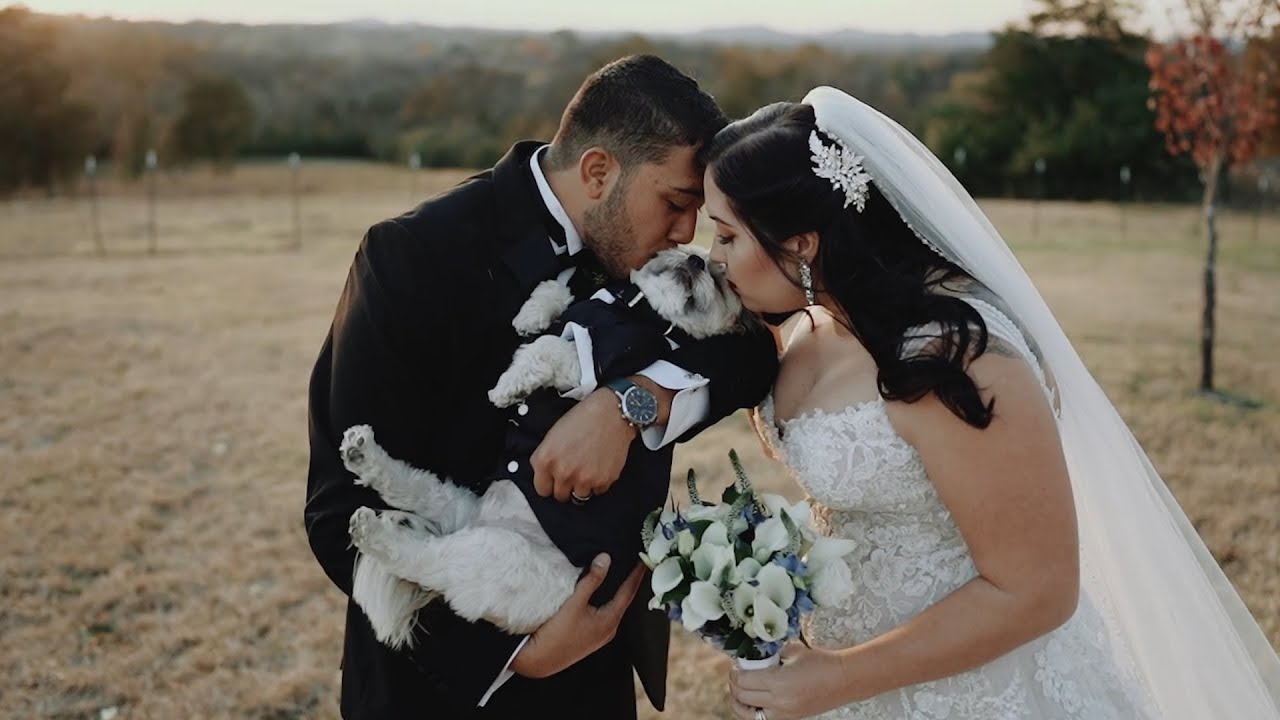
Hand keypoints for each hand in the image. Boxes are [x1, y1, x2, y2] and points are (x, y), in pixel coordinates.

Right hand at [510, 554, 645, 677]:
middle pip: (624, 600)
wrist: (539, 661)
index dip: (636, 575)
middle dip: (629, 583)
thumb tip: (605, 558)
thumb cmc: (557, 633)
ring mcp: (600, 635)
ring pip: (614, 608)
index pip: (629, 592)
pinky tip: (602, 594)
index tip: (644, 561)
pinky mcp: (591, 637)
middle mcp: (610, 629)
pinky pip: (605, 614)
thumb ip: (591, 580)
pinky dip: (607, 601)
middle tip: (634, 564)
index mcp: (610, 620)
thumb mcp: (574, 603)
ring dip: (617, 592)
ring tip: (621, 575)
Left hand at [531, 386, 636, 501]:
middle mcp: (562, 473)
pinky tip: (599, 465)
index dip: (549, 483)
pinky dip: (599, 482)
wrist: (611, 414)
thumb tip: (547, 475)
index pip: (542, 489)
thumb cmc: (583, 419)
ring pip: (579, 496)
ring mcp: (583, 479)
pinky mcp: (603, 481)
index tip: (555, 480)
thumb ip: (546, 459)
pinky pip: (597, 491)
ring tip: (588, 468)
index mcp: (545, 461)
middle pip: (560, 496)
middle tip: (574, 471)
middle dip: (566, 485)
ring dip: (582, 485)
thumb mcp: (553, 435)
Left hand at [728, 643, 854, 719]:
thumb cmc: (821, 662)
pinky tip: (754, 701)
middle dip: (734, 685)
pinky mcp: (791, 718)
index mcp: (778, 682)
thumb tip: (754, 654)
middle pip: (743, 697)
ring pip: (749, 714)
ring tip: (739, 692)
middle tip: (736, 675)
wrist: (844, 679)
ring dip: (740, 702)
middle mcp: (779, 701)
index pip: (744, 681)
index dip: (735, 672)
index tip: (736, 665)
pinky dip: (754, 711)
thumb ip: (772, 653)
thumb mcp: (793, 651)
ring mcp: (785, 713)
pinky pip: (763, 718)